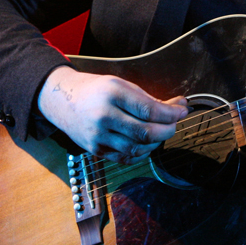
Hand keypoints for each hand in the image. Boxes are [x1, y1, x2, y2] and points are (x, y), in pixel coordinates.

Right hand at [38, 67, 187, 163]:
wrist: (63, 100)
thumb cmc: (96, 90)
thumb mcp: (122, 85)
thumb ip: (149, 98)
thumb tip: (179, 106)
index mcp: (113, 94)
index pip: (149, 110)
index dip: (171, 114)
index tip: (182, 111)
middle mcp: (104, 116)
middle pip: (146, 133)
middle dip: (167, 130)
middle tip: (174, 124)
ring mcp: (98, 136)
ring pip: (138, 148)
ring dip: (156, 143)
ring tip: (161, 133)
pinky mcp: (96, 150)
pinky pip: (126, 158)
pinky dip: (142, 154)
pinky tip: (147, 144)